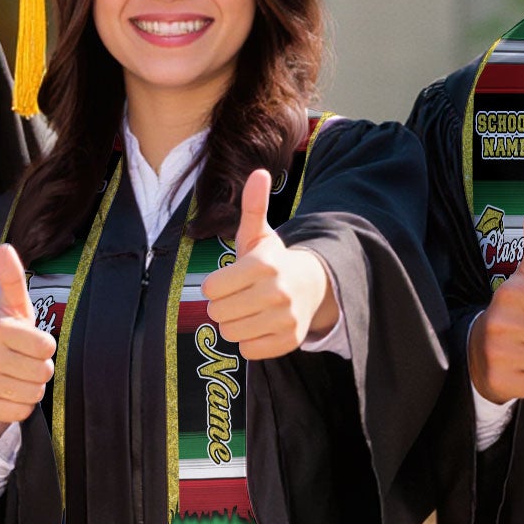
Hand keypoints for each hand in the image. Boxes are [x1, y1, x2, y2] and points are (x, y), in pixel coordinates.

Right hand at [0, 243, 55, 444]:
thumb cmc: (6, 339)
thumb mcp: (12, 309)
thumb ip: (12, 280)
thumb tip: (4, 247)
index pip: (46, 345)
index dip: (45, 347)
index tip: (31, 342)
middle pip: (43, 371)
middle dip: (41, 370)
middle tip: (24, 363)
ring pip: (34, 393)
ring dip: (32, 388)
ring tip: (17, 378)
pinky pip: (22, 411)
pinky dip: (21, 406)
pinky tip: (8, 395)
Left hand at [200, 169, 335, 357]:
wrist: (311, 286)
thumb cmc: (273, 261)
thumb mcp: (259, 234)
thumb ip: (253, 206)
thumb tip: (260, 172)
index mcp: (264, 265)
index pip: (212, 289)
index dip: (215, 286)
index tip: (229, 281)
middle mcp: (277, 293)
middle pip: (218, 313)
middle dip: (222, 306)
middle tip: (238, 297)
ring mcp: (285, 319)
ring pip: (230, 334)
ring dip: (234, 324)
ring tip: (248, 310)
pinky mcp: (289, 341)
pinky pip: (248, 350)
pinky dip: (249, 341)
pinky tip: (260, 325)